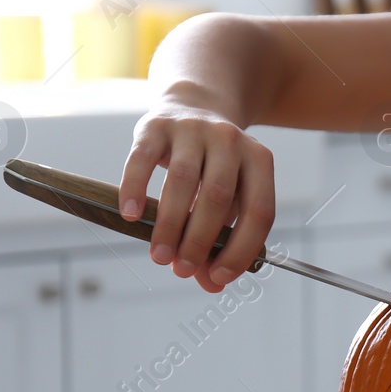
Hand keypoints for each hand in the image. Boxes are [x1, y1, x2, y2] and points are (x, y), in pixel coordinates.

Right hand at [121, 101, 275, 292]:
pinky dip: (135, 189)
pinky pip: (143, 159)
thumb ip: (221, 239)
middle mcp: (230, 140)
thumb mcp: (229, 197)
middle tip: (182, 270)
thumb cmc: (214, 166)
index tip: (219, 277)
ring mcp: (194, 129)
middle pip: (219, 197)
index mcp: (259, 161)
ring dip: (171, 224)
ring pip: (183, 181)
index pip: (259, 212)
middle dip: (200, 240)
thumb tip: (210, 284)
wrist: (193, 107)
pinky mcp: (156, 125)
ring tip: (160, 256)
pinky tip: (130, 217)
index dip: (241, 249)